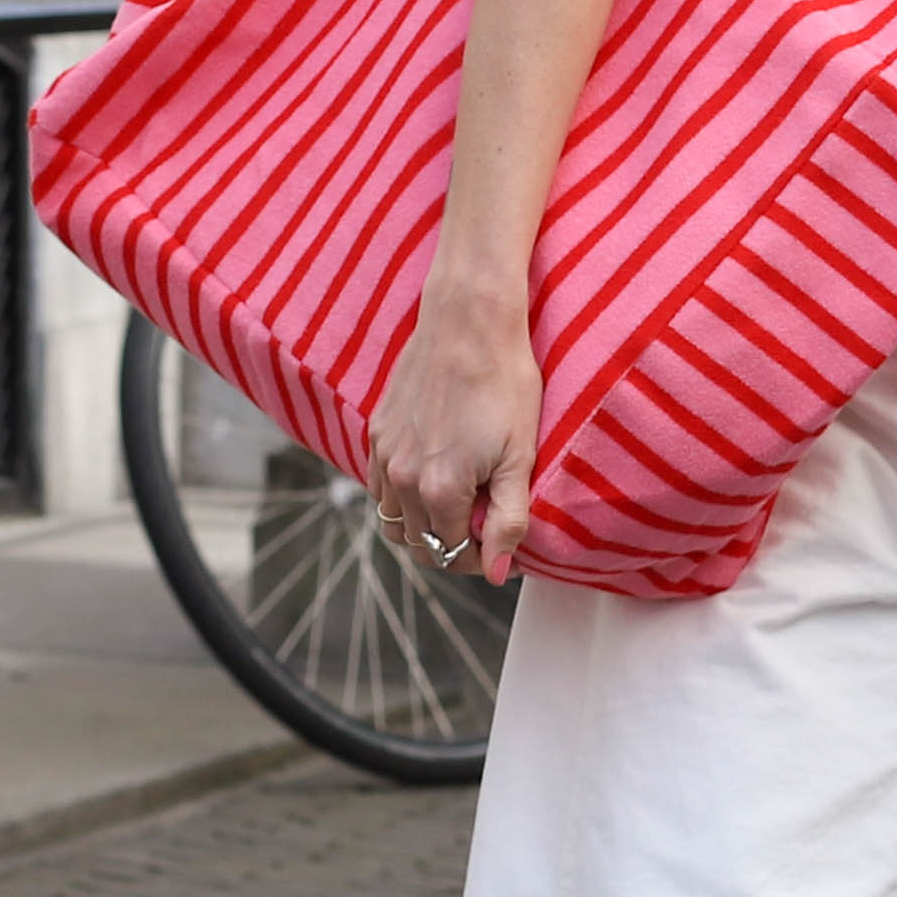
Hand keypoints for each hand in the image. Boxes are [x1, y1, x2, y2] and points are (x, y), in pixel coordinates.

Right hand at [366, 271, 540, 583]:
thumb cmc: (504, 384)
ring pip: (394, 521)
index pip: (454, 554)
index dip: (482, 558)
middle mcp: (402, 479)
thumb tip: (499, 573)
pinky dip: (403, 497)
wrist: (469, 322)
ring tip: (461, 504)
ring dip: (423, 525)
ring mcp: (384, 455)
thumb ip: (509, 521)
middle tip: (485, 528)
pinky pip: (380, 487)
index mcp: (439, 491)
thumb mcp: (520, 457)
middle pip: (420, 545)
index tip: (501, 545)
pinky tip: (434, 477)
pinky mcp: (376, 432)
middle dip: (451, 546)